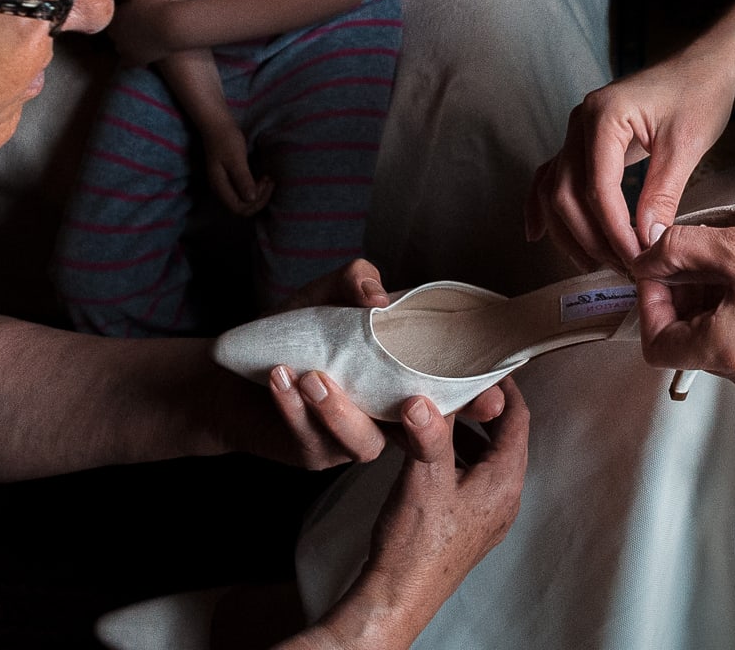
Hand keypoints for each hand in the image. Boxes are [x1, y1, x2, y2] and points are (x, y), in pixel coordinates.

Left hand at [106, 0, 176, 65]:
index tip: (129, 12)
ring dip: (125, 42)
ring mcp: (124, 50)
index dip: (118, 14)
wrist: (173, 27)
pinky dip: (130, 58)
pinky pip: (126, 63)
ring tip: (140, 35)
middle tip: (136, 22)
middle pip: (113, 33)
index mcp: (112, 19)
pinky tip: (138, 52)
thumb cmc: (155, 5)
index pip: (107, 18)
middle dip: (121, 28)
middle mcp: (114, 36)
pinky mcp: (136, 60)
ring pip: (119, 47)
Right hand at [201, 122, 272, 216]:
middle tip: (269, 180)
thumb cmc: (226, 140)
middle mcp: (221, 189)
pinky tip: (262, 178)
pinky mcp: (230, 179)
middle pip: (242, 208)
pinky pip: (243, 192)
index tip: (265, 183)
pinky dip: (255, 189)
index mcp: (220, 187)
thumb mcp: (236, 159)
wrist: (217, 125)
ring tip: (268, 179)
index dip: (256, 202)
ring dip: (258, 194)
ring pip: (244, 201)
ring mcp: (225, 185)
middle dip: (259, 199)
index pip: (239, 208)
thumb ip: (242, 179)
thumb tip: (251, 199)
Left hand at [255, 263, 511, 470]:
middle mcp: (386, 415)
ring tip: (311, 377)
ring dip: (338, 412)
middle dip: (428, 429)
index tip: (495, 397)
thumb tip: (378, 296)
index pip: (449, 392)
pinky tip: (280, 380)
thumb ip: (357, 281)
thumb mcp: (329, 296)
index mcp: (401, 379)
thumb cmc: (297, 335)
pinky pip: (312, 438)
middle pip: (422, 436)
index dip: (475, 398)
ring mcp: (352, 438)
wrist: (239, 370)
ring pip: (361, 442)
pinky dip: (295, 409)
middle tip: (414, 406)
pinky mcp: (314, 453)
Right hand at [317, 380, 530, 646]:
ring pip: (485, 457)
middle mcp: (503, 498)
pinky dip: (456, 456)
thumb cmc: (416, 546)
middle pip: (503, 436)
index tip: (489, 364)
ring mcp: (487, 514)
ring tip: (441, 410)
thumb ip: (430, 432)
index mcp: (504, 481)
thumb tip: (425, 397)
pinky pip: (470, 477)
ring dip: (467, 432)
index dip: (505, 387)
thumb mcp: (424, 477)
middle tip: (461, 382)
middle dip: (482, 408)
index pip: (518, 418)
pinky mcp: (467, 524)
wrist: (397, 596)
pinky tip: (428, 450)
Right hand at [526, 51, 734, 272]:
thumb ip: (662, 193)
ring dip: (570, 232)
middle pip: (566, 193)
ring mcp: (576, 132)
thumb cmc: (698, 96)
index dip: (614, 230)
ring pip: (554, 191)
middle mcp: (580, 122)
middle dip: (591, 237)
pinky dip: (542, 207)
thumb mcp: (685, 146)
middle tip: (623, 268)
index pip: (598, 187)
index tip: (636, 259)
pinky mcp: (582, 142)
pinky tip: (538, 235)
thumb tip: (646, 240)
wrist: (703, 68)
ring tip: (597, 264)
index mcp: (604, 116)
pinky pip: (550, 177)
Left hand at [633, 217, 734, 393]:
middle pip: (682, 340)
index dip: (649, 302)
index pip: (656, 344)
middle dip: (680, 292)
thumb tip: (643, 256)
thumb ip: (679, 251)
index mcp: (727, 351)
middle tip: (698, 248)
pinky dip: (730, 305)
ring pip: (709, 336)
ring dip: (706, 295)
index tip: (660, 265)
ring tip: (731, 252)